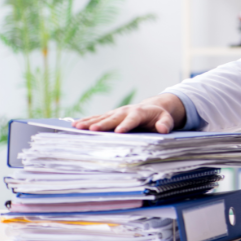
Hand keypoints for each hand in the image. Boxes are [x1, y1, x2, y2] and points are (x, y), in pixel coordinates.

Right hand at [72, 93, 186, 133]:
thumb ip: (166, 124)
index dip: (126, 125)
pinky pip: (97, 118)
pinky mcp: (110, 116)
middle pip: (113, 118)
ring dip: (89, 122)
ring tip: (77, 127)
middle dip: (103, 124)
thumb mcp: (166, 119)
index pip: (133, 119)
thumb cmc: (159, 116)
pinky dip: (86, 121)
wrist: (152, 108)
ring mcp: (116, 113)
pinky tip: (75, 125)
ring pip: (102, 117)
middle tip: (92, 130)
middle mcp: (125, 111)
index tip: (119, 131)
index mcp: (139, 112)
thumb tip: (163, 129)